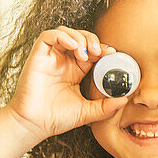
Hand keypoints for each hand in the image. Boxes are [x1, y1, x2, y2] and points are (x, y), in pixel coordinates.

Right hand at [6, 27, 128, 140]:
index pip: (91, 51)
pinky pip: (48, 36)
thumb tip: (124, 100)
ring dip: (79, 37)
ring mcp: (50, 58)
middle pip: (80, 38)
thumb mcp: (87, 112)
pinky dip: (63, 36)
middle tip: (100, 52)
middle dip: (92, 40)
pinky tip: (74, 47)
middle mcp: (63, 61)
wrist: (34, 125)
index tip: (112, 54)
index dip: (102, 49)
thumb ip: (106, 107)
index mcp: (75, 71)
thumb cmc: (56, 118)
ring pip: (66, 33)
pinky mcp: (38, 56)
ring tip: (86, 53)